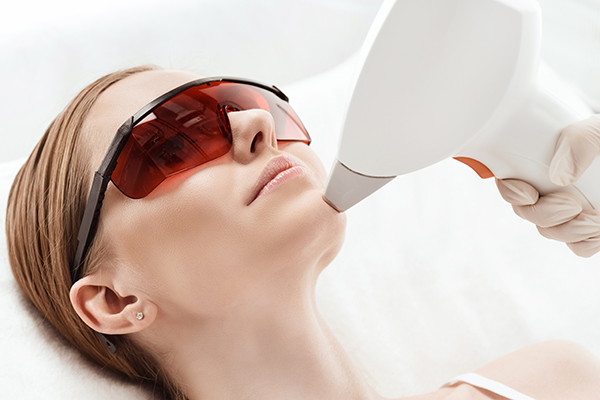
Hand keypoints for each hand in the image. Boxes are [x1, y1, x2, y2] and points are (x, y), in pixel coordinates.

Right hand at [495, 114, 599, 256]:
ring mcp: (574, 208)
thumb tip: (560, 176)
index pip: (511, 180)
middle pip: (527, 212)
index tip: (528, 192)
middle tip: (571, 205)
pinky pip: (579, 246)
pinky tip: (598, 228)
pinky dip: (585, 242)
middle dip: (544, 215)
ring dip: (567, 231)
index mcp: (546, 158)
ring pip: (551, 232)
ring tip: (593, 219)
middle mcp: (554, 185)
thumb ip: (581, 141)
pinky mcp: (594, 227)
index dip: (511, 191)